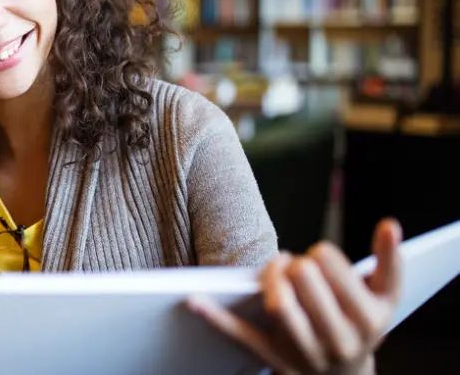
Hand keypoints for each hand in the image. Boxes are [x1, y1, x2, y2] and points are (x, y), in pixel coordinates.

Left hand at [187, 219, 402, 374]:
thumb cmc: (361, 324)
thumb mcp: (385, 297)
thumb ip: (390, 260)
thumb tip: (389, 224)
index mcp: (368, 318)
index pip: (334, 270)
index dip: (321, 255)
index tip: (318, 256)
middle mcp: (339, 339)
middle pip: (305, 284)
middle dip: (297, 266)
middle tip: (296, 265)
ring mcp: (305, 352)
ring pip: (280, 307)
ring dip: (270, 279)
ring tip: (275, 268)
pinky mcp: (275, 360)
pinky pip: (242, 336)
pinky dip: (216, 319)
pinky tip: (194, 300)